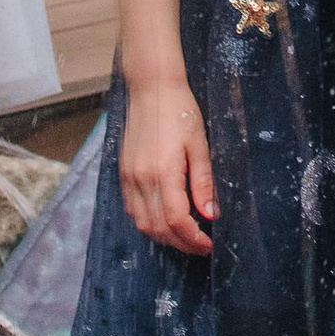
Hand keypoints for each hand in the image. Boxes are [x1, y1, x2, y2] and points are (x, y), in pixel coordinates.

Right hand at [120, 78, 216, 256]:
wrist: (151, 89)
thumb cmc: (180, 112)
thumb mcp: (199, 145)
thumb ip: (203, 182)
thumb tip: (211, 214)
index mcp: (163, 172)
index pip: (177, 221)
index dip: (193, 239)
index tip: (209, 245)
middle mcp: (141, 179)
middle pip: (158, 228)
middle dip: (181, 243)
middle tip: (200, 246)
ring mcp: (128, 177)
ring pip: (142, 223)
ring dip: (163, 236)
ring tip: (185, 236)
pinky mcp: (123, 173)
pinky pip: (131, 209)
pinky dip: (147, 222)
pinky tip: (164, 220)